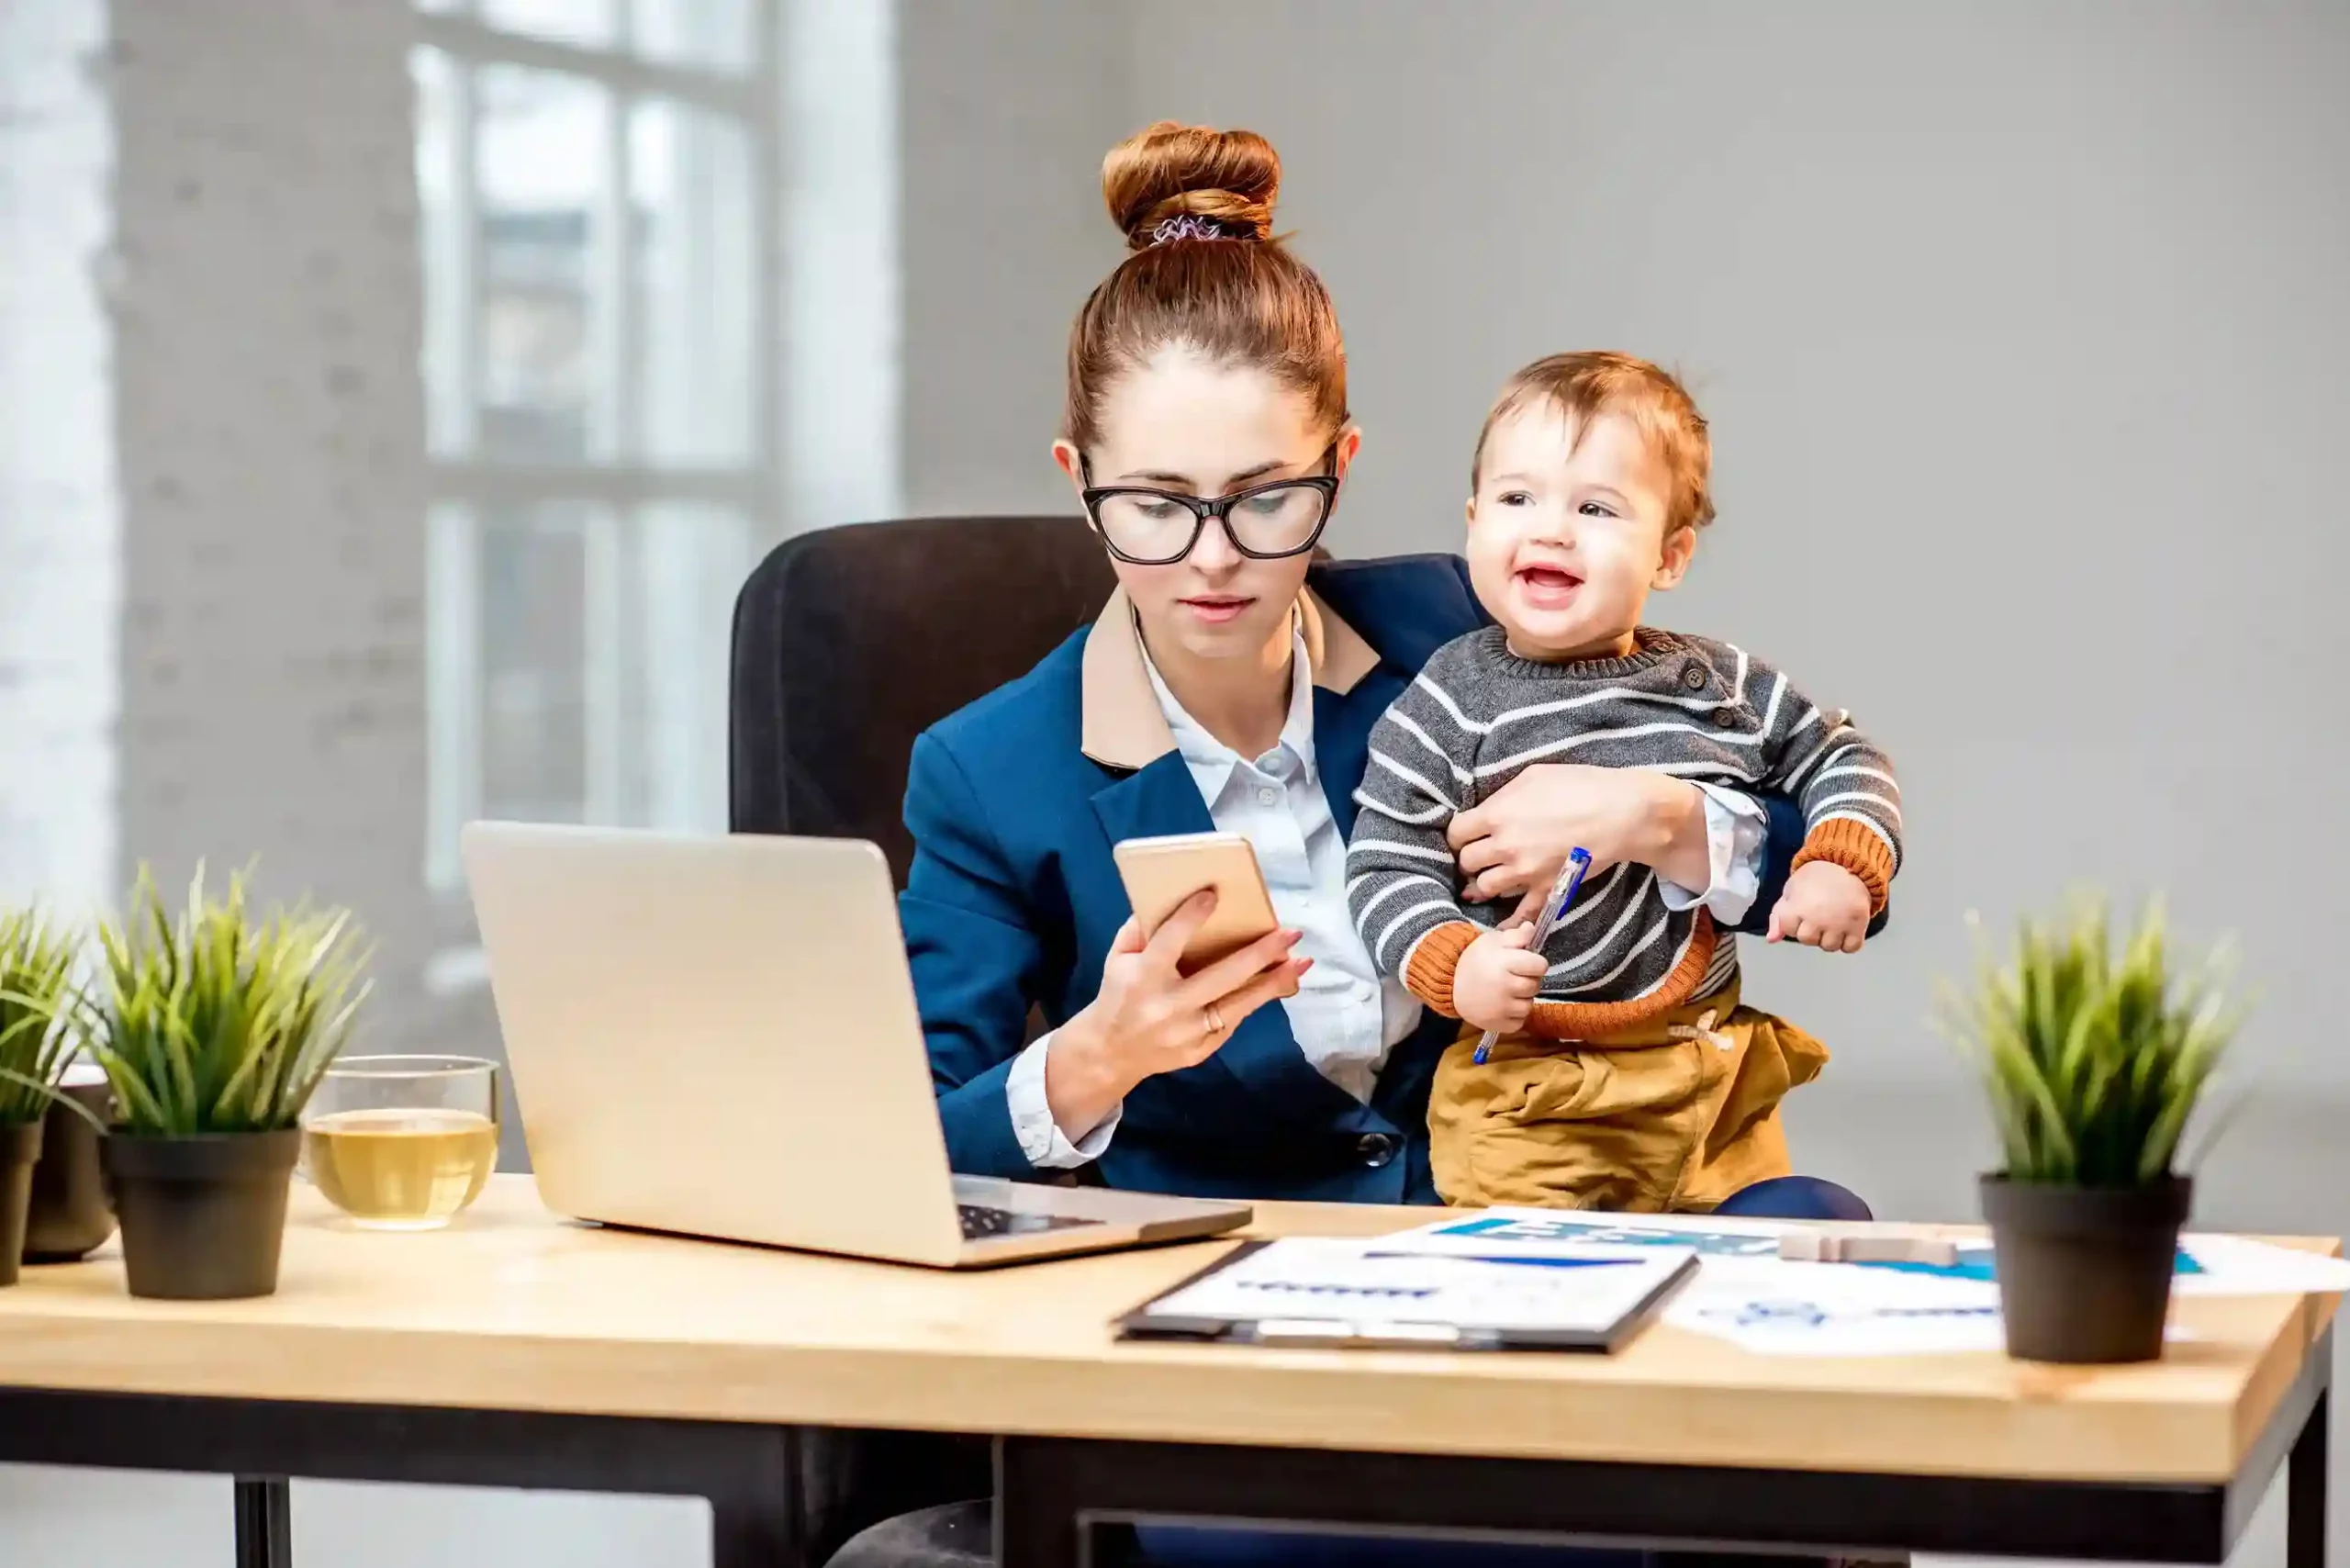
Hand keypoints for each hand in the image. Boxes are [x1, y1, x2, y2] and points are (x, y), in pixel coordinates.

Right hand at [1045, 891, 1310, 1136]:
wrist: (1111, 1053)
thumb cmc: (1118, 993)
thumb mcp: (1118, 957)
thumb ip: (1140, 929)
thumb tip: (1173, 898)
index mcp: (1143, 978)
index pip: (1171, 941)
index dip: (1192, 917)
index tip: (1214, 894)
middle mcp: (1168, 1006)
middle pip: (1223, 977)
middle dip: (1261, 954)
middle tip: (1290, 933)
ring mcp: (1187, 1033)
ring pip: (1239, 1005)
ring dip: (1274, 982)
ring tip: (1302, 962)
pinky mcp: (1200, 1051)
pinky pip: (1233, 1021)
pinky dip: (1253, 1001)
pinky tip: (1277, 983)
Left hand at [1449, 765, 1706, 923]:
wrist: (1622, 813)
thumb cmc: (1580, 786)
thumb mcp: (1533, 777)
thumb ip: (1502, 796)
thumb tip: (1487, 809)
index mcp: (1497, 815)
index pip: (1456, 833)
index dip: (1459, 835)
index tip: (1466, 835)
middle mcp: (1505, 846)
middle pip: (1467, 863)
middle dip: (1470, 858)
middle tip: (1479, 855)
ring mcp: (1525, 872)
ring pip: (1485, 887)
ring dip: (1485, 882)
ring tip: (1492, 876)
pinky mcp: (1547, 889)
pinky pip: (1520, 912)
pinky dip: (1508, 919)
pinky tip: (1501, 921)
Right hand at [1450, 926, 1548, 1035]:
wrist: (1449, 984)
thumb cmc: (1475, 960)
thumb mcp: (1493, 941)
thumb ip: (1516, 935)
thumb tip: (1531, 928)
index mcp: (1505, 964)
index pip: (1540, 966)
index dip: (1534, 962)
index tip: (1524, 962)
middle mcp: (1506, 988)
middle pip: (1535, 986)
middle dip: (1528, 979)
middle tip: (1513, 976)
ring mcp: (1502, 1009)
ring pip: (1528, 1005)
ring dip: (1522, 998)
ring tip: (1507, 991)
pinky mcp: (1498, 1026)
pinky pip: (1519, 1022)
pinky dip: (1514, 1015)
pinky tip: (1502, 1005)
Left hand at [1766, 861, 1870, 952]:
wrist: (1848, 864)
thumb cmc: (1816, 877)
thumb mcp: (1791, 890)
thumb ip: (1778, 916)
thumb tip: (1771, 940)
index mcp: (1798, 908)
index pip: (1788, 930)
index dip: (1793, 921)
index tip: (1801, 909)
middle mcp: (1817, 920)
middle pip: (1807, 940)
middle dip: (1811, 930)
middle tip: (1819, 915)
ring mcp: (1839, 924)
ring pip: (1829, 946)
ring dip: (1830, 938)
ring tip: (1833, 921)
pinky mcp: (1859, 926)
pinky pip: (1851, 948)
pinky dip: (1849, 943)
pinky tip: (1846, 929)